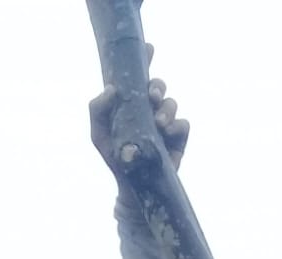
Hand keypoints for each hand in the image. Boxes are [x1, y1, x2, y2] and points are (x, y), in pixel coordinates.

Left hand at [90, 43, 189, 173]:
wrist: (132, 186)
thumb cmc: (115, 157)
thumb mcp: (98, 134)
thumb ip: (97, 110)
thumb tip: (110, 89)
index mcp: (133, 101)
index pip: (140, 75)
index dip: (146, 59)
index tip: (149, 49)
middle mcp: (151, 108)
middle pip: (159, 86)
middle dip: (158, 86)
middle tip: (152, 96)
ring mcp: (166, 124)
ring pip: (172, 104)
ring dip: (167, 109)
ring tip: (159, 123)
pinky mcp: (178, 140)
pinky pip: (183, 125)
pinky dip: (177, 126)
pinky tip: (168, 133)